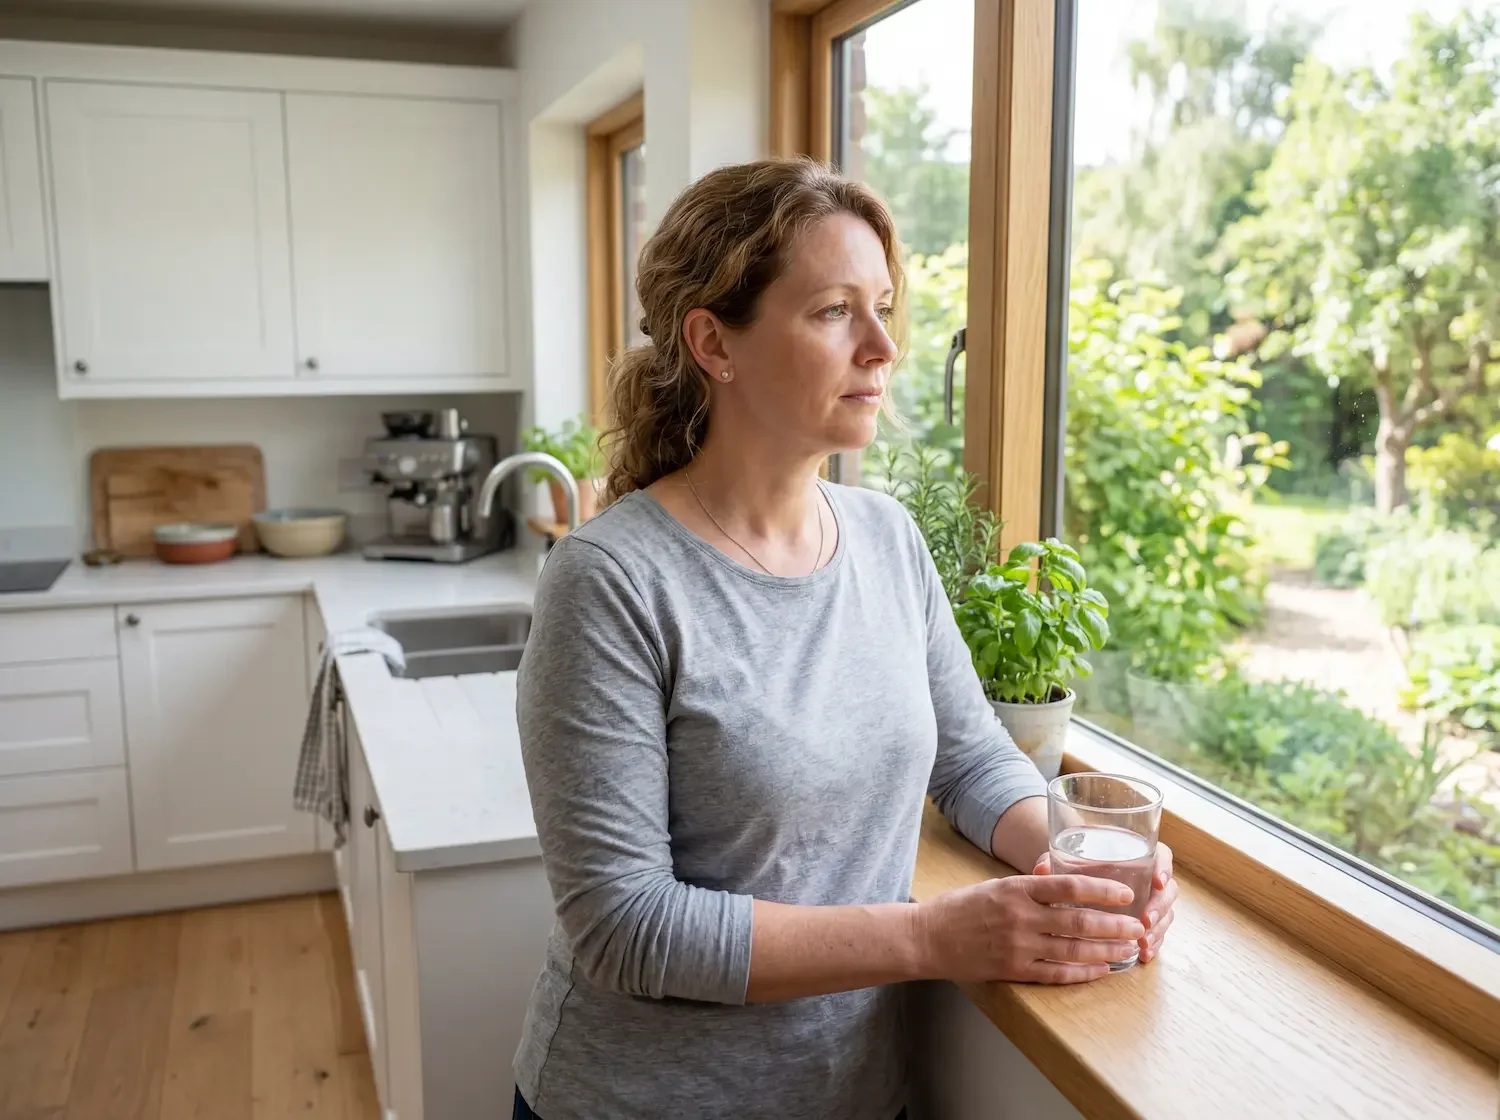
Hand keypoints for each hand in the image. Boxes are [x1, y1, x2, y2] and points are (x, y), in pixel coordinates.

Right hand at [915, 875, 1146, 984]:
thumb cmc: (961, 907)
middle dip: (1114, 925)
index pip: (1069, 886)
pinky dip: (1083, 973)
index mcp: (1017, 889)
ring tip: (1129, 949)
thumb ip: (1029, 885)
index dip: (1101, 890)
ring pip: (1074, 950)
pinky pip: (1057, 974)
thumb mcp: (995, 885)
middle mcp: (1021, 916)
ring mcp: (1018, 946)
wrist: (928, 937)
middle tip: (1138, 925)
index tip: (1125, 893)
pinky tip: (1102, 970)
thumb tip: (1060, 875)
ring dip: (1106, 950)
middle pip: (1079, 921)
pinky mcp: (1014, 970)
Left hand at [1033, 842, 1177, 964]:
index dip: (1164, 867)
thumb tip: (1040, 869)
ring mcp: (1151, 902)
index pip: (1162, 855)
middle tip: (1146, 920)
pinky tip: (1144, 955)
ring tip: (1143, 942)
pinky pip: (1158, 933)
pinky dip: (1154, 944)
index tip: (1157, 881)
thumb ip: (1055, 862)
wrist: (1076, 883)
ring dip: (1158, 930)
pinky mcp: (1147, 922)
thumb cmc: (1075, 867)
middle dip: (1160, 907)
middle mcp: (1149, 878)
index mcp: (1136, 855)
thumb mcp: (1064, 861)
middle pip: (1167, 891)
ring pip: (1165, 914)